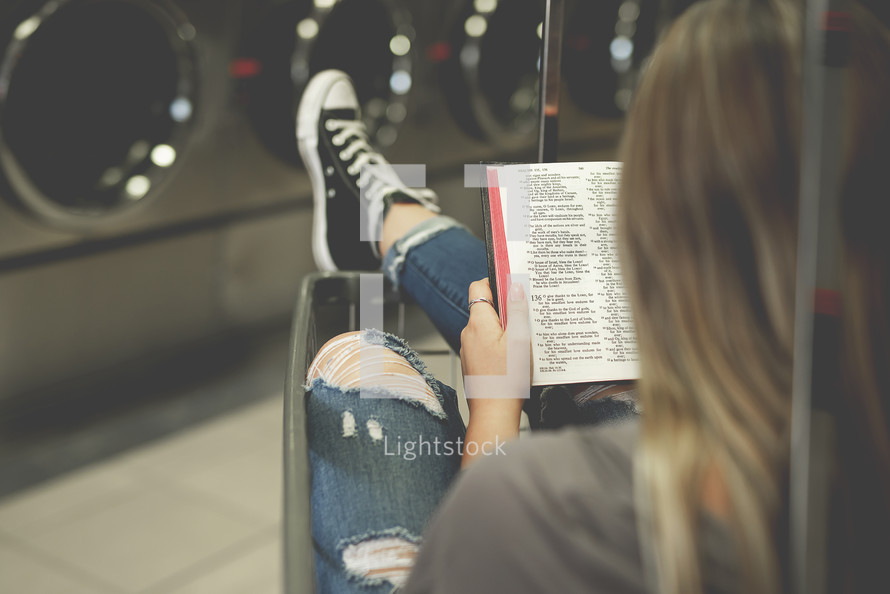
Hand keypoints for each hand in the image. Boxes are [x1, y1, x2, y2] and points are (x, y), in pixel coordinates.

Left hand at [459, 278, 530, 414]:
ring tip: (524, 339)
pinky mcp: (474, 362)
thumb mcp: (519, 340)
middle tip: (526, 315)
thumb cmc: (507, 380)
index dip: (495, 282)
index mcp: (478, 323)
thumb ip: (517, 311)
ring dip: (505, 328)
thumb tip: (514, 286)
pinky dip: (500, 343)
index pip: (478, 288)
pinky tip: (515, 356)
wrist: (494, 413)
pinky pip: (486, 343)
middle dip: (506, 308)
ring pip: (488, 327)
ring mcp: (469, 348)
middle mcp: (469, 333)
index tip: (512, 285)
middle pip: (486, 308)